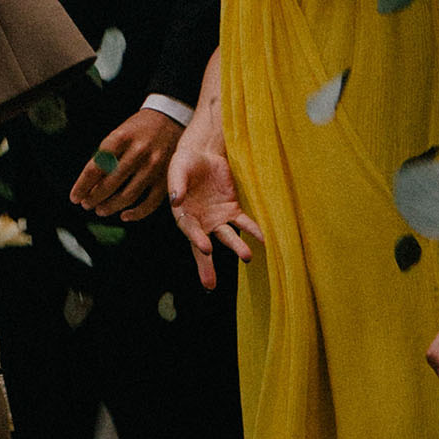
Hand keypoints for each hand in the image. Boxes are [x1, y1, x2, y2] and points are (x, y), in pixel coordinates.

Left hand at [70, 107, 184, 221]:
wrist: (170, 118)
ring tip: (100, 210)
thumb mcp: (118, 134)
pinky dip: (136, 213)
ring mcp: (154, 166)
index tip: (75, 197)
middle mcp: (138, 152)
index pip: (95, 168)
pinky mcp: (167, 178)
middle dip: (94, 198)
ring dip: (110, 207)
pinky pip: (150, 203)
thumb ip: (105, 156)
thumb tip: (87, 185)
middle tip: (86, 205)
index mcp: (120, 138)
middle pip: (110, 183)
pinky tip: (124, 215)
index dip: (82, 186)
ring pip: (128, 195)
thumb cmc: (137, 129)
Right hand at [167, 109, 261, 291]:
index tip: (206, 248)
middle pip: (204, 246)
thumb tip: (176, 199)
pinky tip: (262, 239)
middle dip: (207, 265)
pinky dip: (252, 230)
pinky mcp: (232, 209)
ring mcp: (217, 218)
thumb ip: (177, 184)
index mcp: (183, 214)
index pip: (190, 230)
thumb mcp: (178, 169)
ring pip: (227, 237)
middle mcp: (200, 222)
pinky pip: (243, 223)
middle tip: (210, 284)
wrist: (203, 154)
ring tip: (247, 257)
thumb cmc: (185, 163)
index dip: (197, 239)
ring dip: (236, 247)